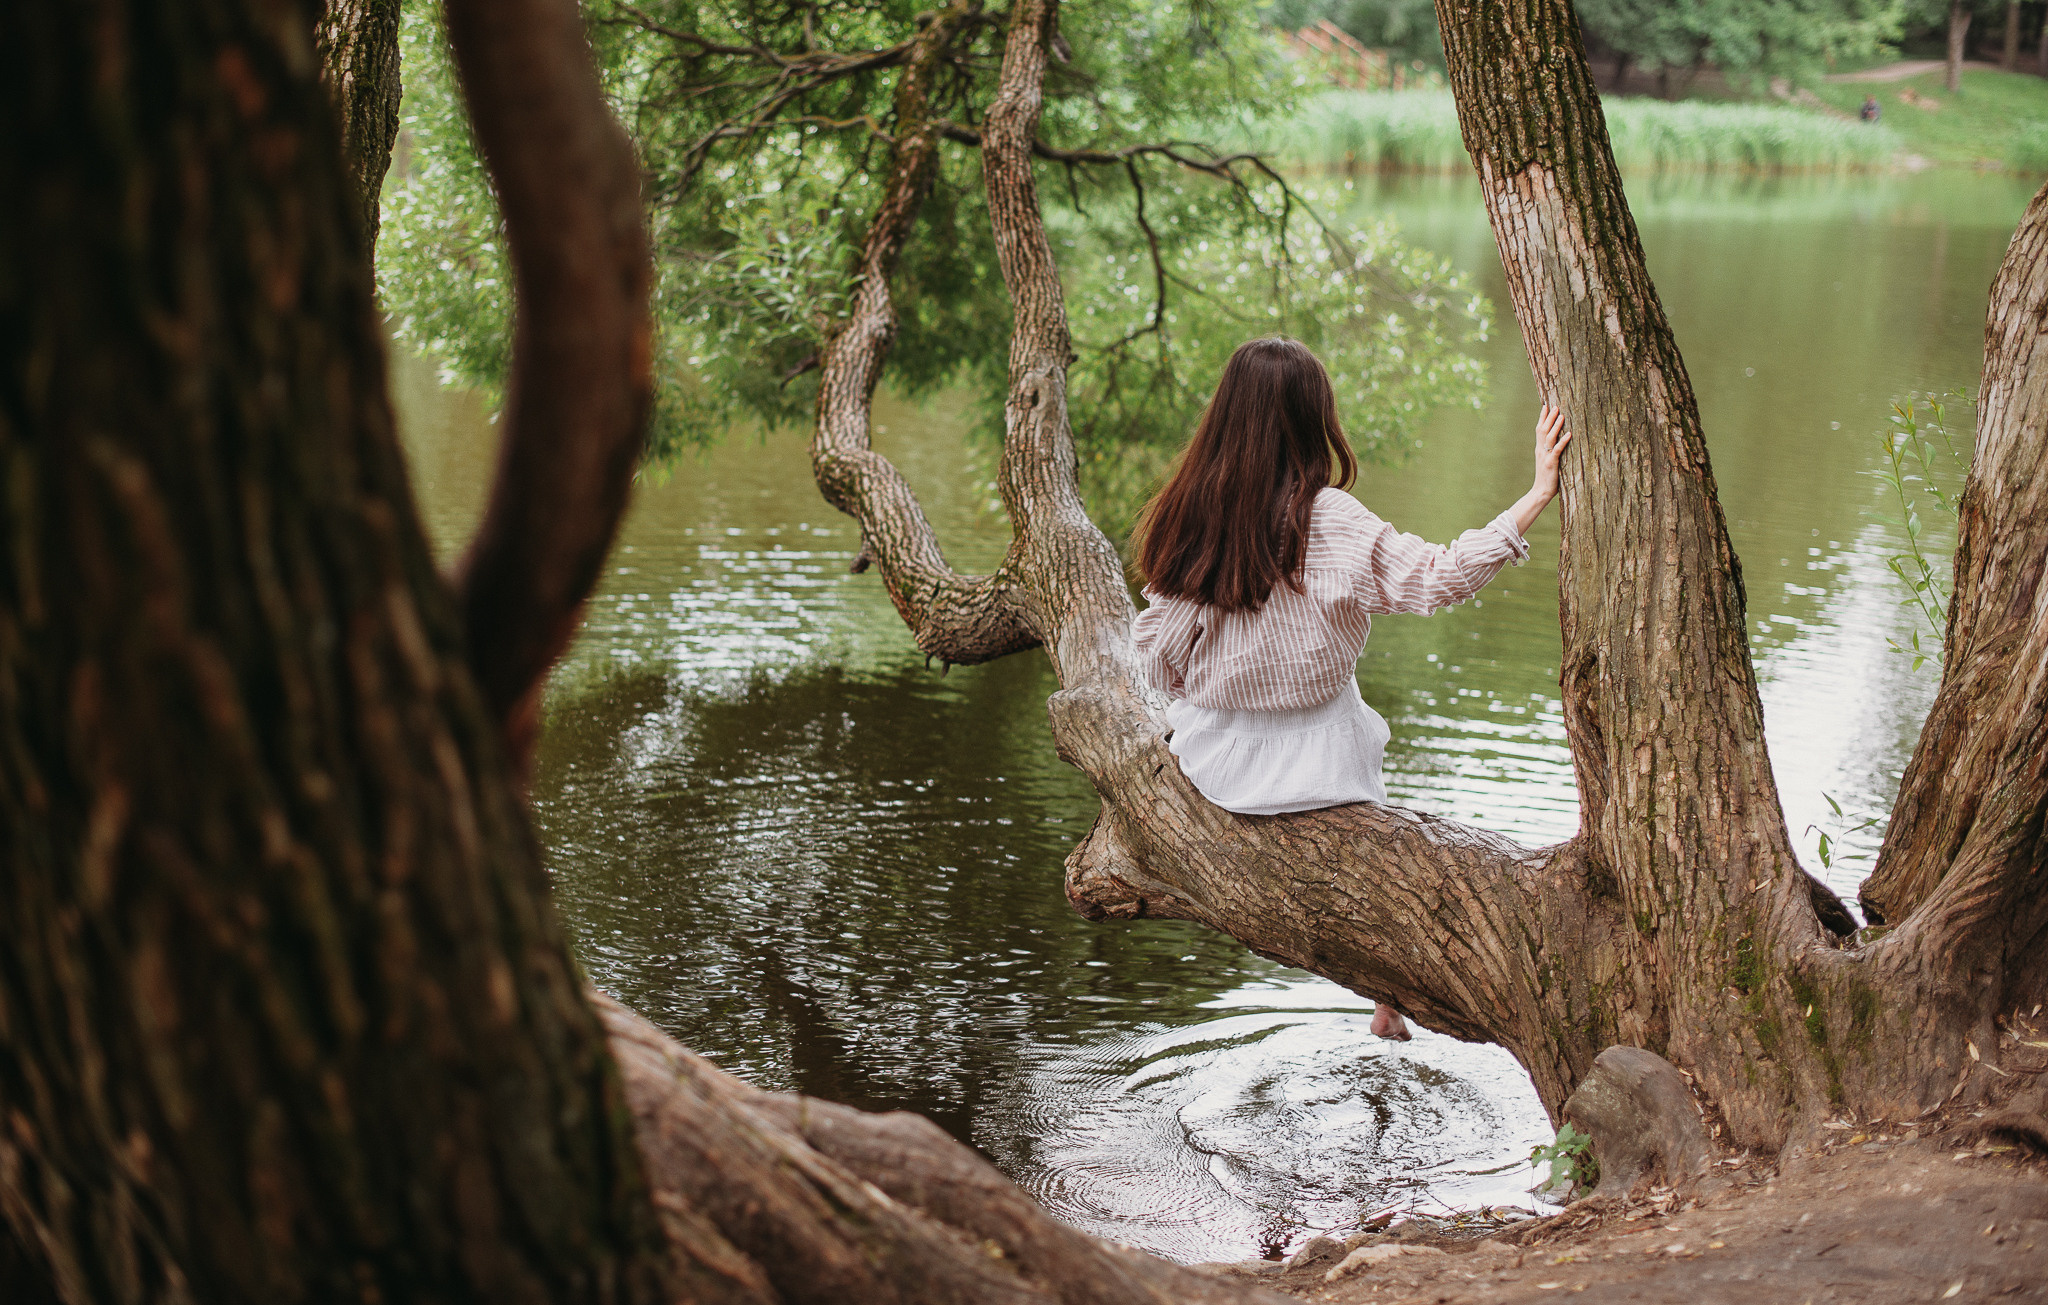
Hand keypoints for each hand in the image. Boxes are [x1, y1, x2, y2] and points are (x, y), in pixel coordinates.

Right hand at [1506, 405, 1573, 536]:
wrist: (1541, 492)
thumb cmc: (1547, 478)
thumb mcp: (1548, 462)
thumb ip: (1551, 452)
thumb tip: (1559, 442)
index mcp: (1539, 449)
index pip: (1539, 430)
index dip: (1542, 417)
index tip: (1545, 405)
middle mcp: (1540, 451)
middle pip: (1543, 430)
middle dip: (1549, 417)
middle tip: (1555, 405)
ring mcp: (1545, 457)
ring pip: (1550, 437)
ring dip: (1556, 425)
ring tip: (1562, 415)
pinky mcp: (1552, 464)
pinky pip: (1557, 450)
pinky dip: (1563, 441)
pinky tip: (1569, 434)